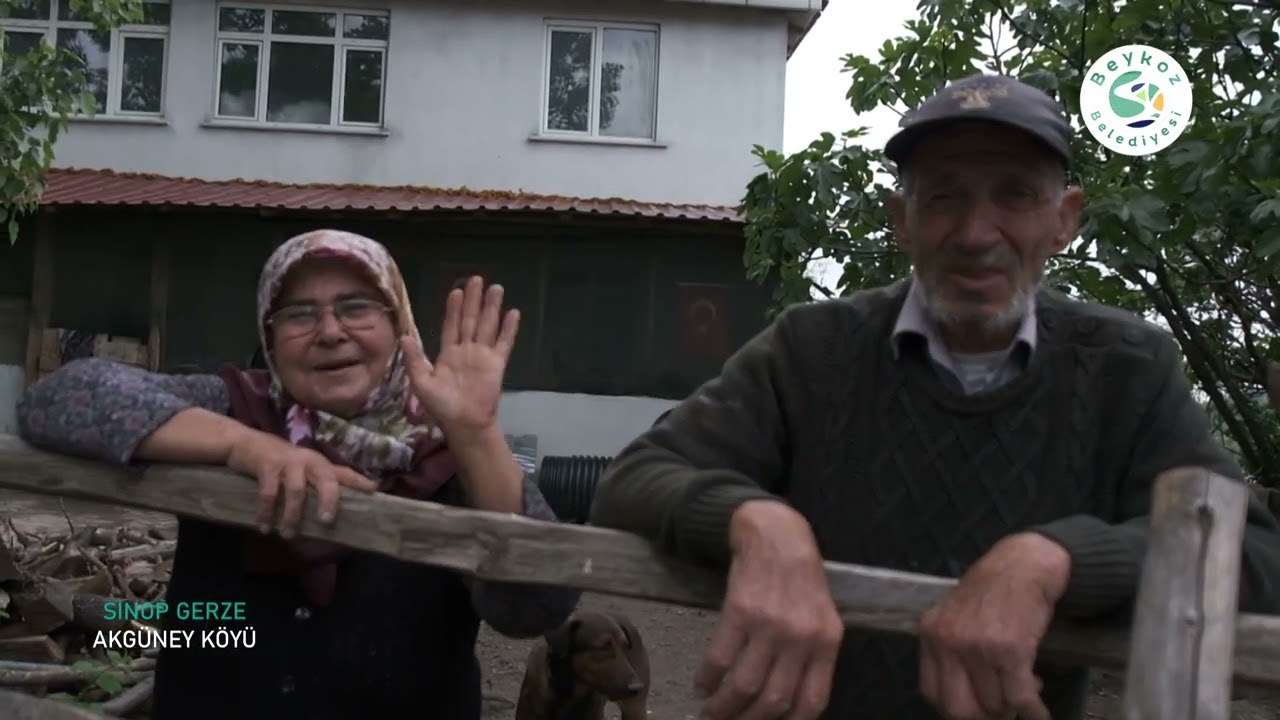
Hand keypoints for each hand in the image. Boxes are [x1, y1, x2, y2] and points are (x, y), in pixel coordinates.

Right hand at [226, 430, 377, 537]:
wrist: (247, 443)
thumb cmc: (280, 464)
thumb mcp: (302, 471)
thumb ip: (316, 487)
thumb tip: (331, 516)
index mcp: (320, 464)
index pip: (344, 472)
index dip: (359, 481)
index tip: (374, 490)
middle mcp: (308, 460)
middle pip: (326, 478)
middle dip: (329, 500)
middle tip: (326, 522)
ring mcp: (288, 462)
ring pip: (296, 490)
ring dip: (292, 515)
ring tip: (288, 535)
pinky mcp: (267, 466)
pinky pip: (269, 493)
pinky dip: (266, 512)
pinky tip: (264, 527)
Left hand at [402, 275, 518, 436]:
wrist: (465, 423)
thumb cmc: (442, 406)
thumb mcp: (421, 382)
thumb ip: (414, 358)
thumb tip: (404, 336)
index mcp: (448, 354)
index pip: (451, 325)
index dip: (453, 308)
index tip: (456, 291)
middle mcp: (466, 350)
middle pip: (470, 319)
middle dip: (474, 300)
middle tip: (478, 279)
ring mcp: (483, 355)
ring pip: (487, 325)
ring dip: (492, 307)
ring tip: (497, 288)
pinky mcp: (497, 363)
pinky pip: (504, 342)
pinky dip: (509, 328)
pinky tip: (513, 313)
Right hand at [697, 500, 843, 719]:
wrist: (777, 535)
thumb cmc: (800, 580)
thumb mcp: (821, 617)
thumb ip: (812, 657)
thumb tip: (788, 703)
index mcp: (826, 643)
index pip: (811, 701)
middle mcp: (801, 638)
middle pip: (774, 700)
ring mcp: (770, 625)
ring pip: (744, 685)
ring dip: (723, 707)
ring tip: (711, 713)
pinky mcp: (740, 611)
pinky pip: (720, 658)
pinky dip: (708, 679)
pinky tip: (702, 685)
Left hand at [917, 532, 1069, 719]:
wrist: (1024, 564)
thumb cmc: (992, 592)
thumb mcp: (954, 616)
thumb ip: (950, 652)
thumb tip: (964, 701)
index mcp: (930, 634)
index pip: (932, 693)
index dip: (956, 709)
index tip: (976, 708)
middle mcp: (948, 642)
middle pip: (958, 709)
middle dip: (983, 717)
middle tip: (1001, 710)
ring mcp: (977, 647)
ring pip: (995, 705)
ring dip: (1013, 706)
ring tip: (1024, 687)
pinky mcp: (1010, 650)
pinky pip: (1020, 698)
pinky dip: (1034, 712)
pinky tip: (1040, 712)